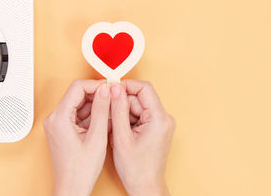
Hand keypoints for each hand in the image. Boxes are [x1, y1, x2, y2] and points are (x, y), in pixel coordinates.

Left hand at [44, 79, 109, 195]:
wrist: (71, 188)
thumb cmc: (80, 170)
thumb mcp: (97, 137)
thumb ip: (102, 111)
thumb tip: (106, 90)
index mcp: (59, 118)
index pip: (77, 88)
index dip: (96, 85)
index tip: (111, 88)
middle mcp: (54, 119)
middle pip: (77, 95)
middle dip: (97, 96)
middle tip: (114, 99)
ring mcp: (57, 125)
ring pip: (78, 105)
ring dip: (96, 106)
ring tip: (112, 112)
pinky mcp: (62, 131)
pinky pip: (77, 116)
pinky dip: (91, 117)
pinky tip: (104, 122)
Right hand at [109, 80, 175, 195]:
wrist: (145, 187)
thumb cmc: (136, 169)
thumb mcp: (121, 137)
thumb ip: (117, 109)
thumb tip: (114, 88)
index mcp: (160, 119)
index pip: (144, 89)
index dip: (125, 86)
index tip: (110, 90)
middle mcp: (164, 119)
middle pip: (138, 99)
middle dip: (120, 104)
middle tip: (106, 115)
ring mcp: (160, 124)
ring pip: (136, 108)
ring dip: (122, 114)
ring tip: (112, 129)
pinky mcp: (155, 129)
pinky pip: (138, 117)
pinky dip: (126, 121)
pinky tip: (118, 133)